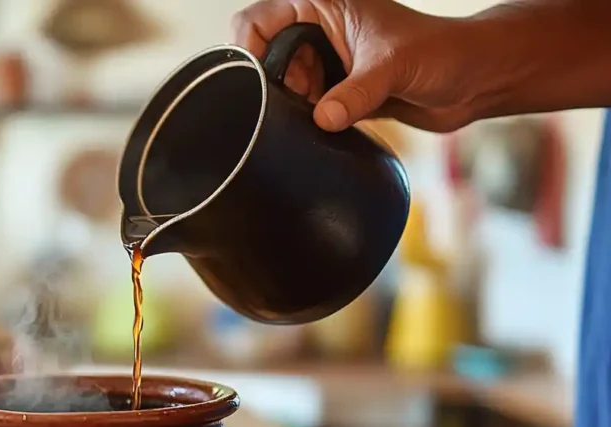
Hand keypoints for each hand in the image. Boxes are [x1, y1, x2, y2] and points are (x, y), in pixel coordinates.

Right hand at [231, 0, 491, 132]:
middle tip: (302, 100)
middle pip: (264, 58)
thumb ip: (355, 93)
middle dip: (275, 85)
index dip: (247, 50)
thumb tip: (322, 118)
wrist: (473, 80)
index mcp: (323, 4)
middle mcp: (317, 30)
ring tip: (322, 110)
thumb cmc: (441, 52)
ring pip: (281, 87)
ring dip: (293, 106)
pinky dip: (308, 119)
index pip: (256, 21)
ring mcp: (325, 61)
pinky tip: (329, 122)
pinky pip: (302, 108)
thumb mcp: (393, 67)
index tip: (258, 82)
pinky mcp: (335, 90)